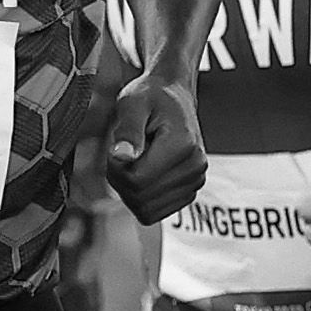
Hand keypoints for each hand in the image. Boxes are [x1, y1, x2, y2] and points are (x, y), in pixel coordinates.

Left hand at [104, 73, 205, 221]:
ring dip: (129, 190)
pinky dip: (140, 198)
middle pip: (139, 197)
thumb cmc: (150, 98)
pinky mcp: (189, 192)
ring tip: (133, 161)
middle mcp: (195, 167)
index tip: (116, 147)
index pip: (136, 180)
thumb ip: (127, 131)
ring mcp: (195, 182)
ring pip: (145, 210)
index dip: (115, 168)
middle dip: (121, 179)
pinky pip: (154, 213)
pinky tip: (142, 173)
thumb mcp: (132, 104)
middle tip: (122, 152)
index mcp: (183, 145)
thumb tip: (121, 157)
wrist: (173, 98)